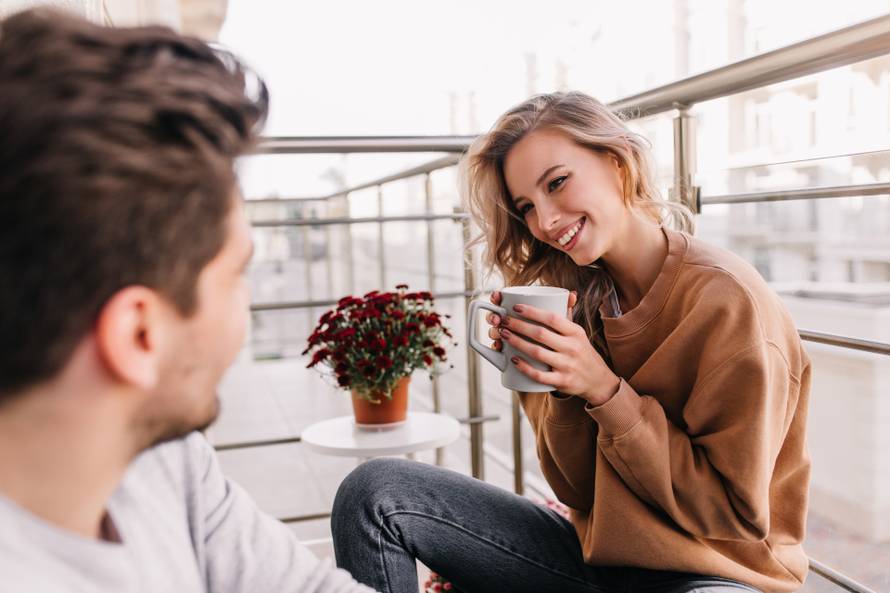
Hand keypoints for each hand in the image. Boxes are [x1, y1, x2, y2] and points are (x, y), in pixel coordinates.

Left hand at [491, 298, 620, 406]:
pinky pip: (539, 375)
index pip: (552, 318)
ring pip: (537, 353)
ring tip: (504, 335)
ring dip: (517, 343)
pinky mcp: (562, 381)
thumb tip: (568, 293)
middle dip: (518, 326)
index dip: (532, 312)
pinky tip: (513, 359)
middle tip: (503, 321)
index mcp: (575, 332)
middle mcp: (572, 347)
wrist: (598, 380)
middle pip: (540, 334)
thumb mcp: (578, 333)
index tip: (516, 307)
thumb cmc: (582, 352)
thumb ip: (568, 315)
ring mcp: (567, 365)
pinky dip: (524, 367)